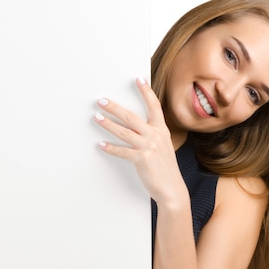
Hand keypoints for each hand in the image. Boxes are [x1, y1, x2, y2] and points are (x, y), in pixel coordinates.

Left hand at [95, 78, 185, 204]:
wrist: (172, 189)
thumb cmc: (165, 168)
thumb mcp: (163, 147)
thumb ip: (152, 135)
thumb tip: (134, 127)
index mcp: (162, 130)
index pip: (154, 106)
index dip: (146, 91)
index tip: (138, 79)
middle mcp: (155, 136)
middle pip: (131, 117)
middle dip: (115, 107)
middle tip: (101, 100)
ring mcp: (149, 147)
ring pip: (124, 131)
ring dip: (108, 124)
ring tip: (96, 117)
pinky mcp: (142, 159)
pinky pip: (121, 151)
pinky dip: (110, 148)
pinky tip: (100, 144)